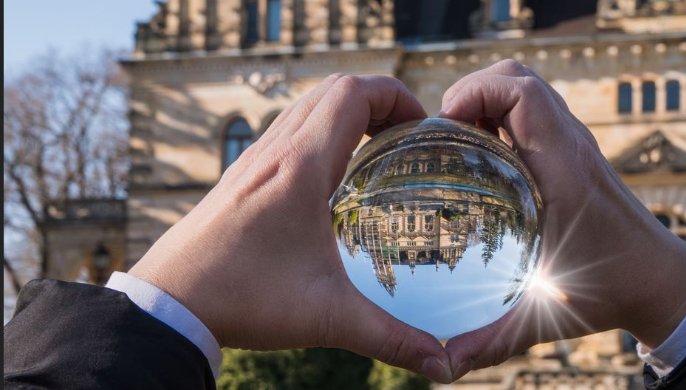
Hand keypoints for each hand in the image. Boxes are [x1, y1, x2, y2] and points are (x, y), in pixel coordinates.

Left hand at [128, 74, 452, 382]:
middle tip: (406, 134)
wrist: (168, 302)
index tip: (421, 125)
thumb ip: (389, 338)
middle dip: (378, 99)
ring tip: (377, 147)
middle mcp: (275, 151)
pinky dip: (319, 131)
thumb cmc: (241, 300)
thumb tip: (441, 364)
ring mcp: (253, 159)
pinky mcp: (241, 175)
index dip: (395, 94)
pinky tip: (332, 176)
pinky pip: (287, 129)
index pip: (352, 93)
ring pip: (306, 106)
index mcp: (300, 167)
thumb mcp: (326, 317)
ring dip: (346, 111)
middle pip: (332, 89)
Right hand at [439, 60, 685, 378]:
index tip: (446, 126)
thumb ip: (491, 339)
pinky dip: (499, 114)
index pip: (522, 93)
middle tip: (444, 134)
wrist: (654, 278)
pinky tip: (480, 155)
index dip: (476, 92)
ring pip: (525, 86)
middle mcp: (568, 145)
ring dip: (485, 100)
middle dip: (472, 91)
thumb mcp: (542, 315)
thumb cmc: (604, 290)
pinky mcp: (570, 149)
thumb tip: (443, 364)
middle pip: (518, 76)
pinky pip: (530, 109)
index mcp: (562, 170)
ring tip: (456, 140)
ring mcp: (571, 142)